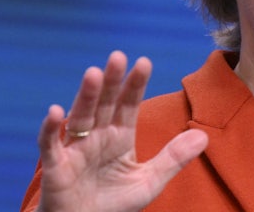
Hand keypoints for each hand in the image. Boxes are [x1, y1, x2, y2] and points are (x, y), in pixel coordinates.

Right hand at [35, 51, 207, 211]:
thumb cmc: (113, 205)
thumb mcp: (148, 182)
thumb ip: (173, 158)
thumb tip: (205, 135)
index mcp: (119, 135)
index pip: (128, 104)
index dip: (135, 84)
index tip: (144, 62)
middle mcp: (96, 135)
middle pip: (104, 103)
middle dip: (110, 81)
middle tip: (118, 56)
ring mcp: (75, 148)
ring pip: (80, 116)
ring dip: (85, 95)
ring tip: (93, 73)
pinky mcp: (55, 165)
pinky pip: (49, 144)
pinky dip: (50, 129)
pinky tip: (55, 112)